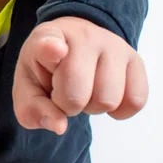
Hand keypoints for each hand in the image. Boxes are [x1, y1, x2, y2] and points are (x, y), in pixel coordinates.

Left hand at [13, 16, 147, 134]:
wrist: (70, 44)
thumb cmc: (46, 70)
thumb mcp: (27, 88)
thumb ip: (34, 110)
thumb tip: (60, 126)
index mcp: (45, 38)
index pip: (48, 42)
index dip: (50, 49)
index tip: (55, 49)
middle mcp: (82, 36)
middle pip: (77, 94)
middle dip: (68, 105)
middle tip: (64, 92)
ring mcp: (113, 44)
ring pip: (108, 100)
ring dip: (93, 107)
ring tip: (85, 90)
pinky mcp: (135, 59)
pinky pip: (135, 100)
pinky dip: (119, 110)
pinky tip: (104, 95)